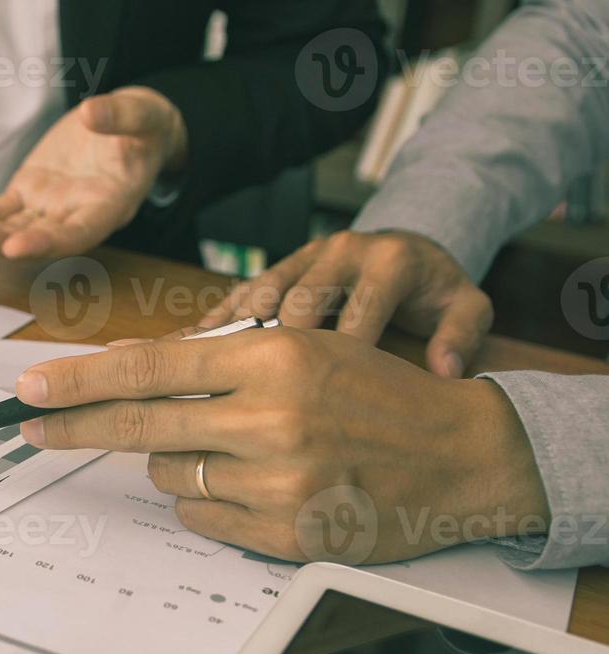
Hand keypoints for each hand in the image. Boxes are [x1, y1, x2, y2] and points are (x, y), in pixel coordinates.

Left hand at [0, 86, 186, 258]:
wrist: (130, 128)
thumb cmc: (144, 128)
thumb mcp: (143, 116)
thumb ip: (121, 116)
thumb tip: (91, 113)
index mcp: (110, 206)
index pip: (77, 233)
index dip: (47, 243)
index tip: (16, 247)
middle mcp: (77, 214)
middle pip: (38, 237)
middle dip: (3, 241)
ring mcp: (50, 206)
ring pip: (14, 227)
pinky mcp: (30, 192)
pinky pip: (1, 210)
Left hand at [14, 329, 547, 562]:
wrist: (461, 455)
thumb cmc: (373, 393)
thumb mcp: (300, 350)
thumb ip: (215, 364)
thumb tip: (124, 375)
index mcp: (272, 358)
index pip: (147, 368)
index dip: (78, 379)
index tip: (29, 389)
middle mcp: (270, 418)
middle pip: (138, 425)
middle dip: (73, 425)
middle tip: (28, 427)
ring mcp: (279, 482)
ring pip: (169, 473)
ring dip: (175, 459)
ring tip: (232, 447)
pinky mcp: (286, 534)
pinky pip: (200, 515)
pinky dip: (206, 499)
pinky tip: (252, 483)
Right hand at [202, 230, 492, 377]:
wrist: (415, 246)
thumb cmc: (437, 291)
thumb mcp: (468, 307)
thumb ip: (461, 335)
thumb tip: (444, 371)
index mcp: (390, 260)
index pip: (360, 309)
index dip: (342, 356)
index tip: (328, 407)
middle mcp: (342, 251)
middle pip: (300, 300)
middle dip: (279, 351)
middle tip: (260, 400)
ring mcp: (306, 255)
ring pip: (261, 295)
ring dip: (234, 338)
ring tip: (207, 378)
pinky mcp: (280, 266)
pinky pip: (241, 294)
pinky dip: (216, 324)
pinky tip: (185, 352)